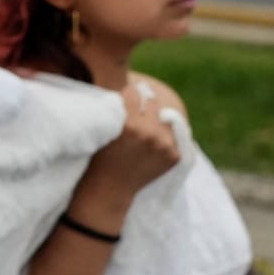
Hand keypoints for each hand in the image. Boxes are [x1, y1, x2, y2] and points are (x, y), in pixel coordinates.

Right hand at [75, 89, 183, 217]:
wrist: (109, 189)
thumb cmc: (99, 156)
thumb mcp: (103, 129)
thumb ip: (116, 107)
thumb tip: (133, 85)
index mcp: (128, 125)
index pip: (134, 92)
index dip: (128, 95)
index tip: (125, 99)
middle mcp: (148, 134)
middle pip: (153, 102)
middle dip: (144, 104)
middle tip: (136, 113)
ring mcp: (164, 146)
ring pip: (166, 118)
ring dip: (157, 121)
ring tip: (145, 130)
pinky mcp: (174, 156)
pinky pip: (173, 136)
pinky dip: (164, 137)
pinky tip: (151, 144)